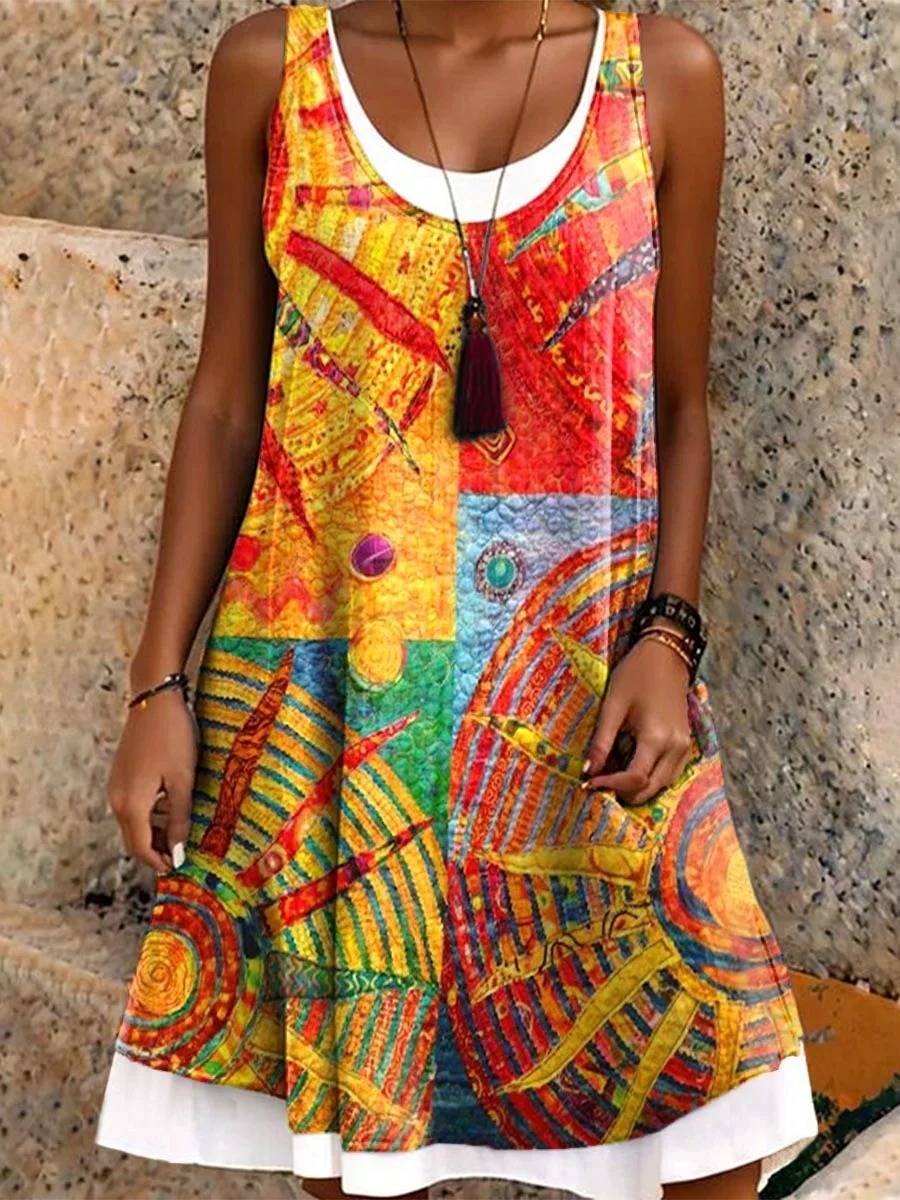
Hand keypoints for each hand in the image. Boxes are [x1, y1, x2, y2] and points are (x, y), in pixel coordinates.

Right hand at [106, 688, 197, 872]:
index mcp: (131, 804)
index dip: (157, 862)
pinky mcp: (121, 774)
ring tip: (179, 832)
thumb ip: (179, 818)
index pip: (140, 847)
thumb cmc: (173, 738)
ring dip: (152, 833)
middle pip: (132, 838)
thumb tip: (177, 852)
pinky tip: (169, 808)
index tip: (177, 869)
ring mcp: (116, 785)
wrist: (155, 699)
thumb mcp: (182, 780)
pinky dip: (147, 815)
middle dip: (154, 851)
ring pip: (132, 822)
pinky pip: (131, 805)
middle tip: (180, 854)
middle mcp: (117, 798)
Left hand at [582, 633, 695, 806]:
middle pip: (651, 789)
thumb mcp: (613, 705)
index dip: (610, 785)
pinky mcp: (685, 743)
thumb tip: (588, 770)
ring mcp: (684, 747)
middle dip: (624, 793)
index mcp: (656, 738)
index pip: (635, 779)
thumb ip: (601, 741)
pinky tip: (633, 769)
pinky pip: (670, 773)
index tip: (590, 782)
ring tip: (613, 778)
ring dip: (639, 789)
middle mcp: (675, 747)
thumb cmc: (636, 675)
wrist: (666, 655)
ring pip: (663, 784)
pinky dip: (652, 779)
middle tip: (600, 783)